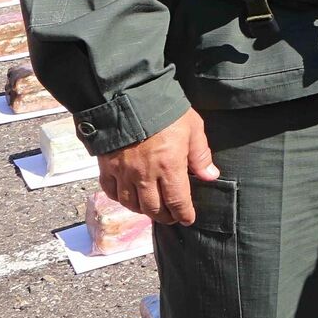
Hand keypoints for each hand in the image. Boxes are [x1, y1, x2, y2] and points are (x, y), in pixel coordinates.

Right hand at [98, 108, 219, 225]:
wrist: (130, 98)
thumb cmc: (166, 112)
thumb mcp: (193, 129)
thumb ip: (201, 155)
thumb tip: (210, 176)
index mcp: (169, 167)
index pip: (177, 201)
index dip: (184, 214)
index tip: (188, 219)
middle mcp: (145, 176)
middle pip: (153, 208)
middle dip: (165, 216)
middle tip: (172, 217)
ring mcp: (124, 173)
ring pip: (132, 204)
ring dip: (144, 210)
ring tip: (153, 209)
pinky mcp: (107, 168)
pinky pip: (112, 192)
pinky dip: (121, 200)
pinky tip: (129, 198)